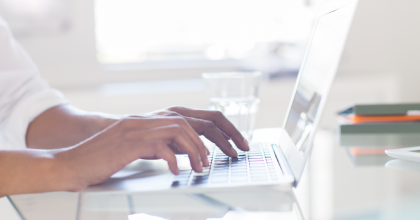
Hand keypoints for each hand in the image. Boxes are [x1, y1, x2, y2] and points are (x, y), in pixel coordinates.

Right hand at [58, 107, 248, 189]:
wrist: (73, 162)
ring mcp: (139, 129)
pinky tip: (177, 171)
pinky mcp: (129, 143)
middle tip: (235, 152)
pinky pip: (160, 146)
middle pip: (194, 118)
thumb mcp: (141, 148)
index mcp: (153, 120)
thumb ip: (163, 144)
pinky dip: (173, 158)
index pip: (195, 116)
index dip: (220, 127)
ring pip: (180, 129)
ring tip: (202, 167)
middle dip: (222, 134)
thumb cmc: (107, 158)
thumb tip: (188, 152)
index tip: (236, 143)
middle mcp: (148, 119)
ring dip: (197, 149)